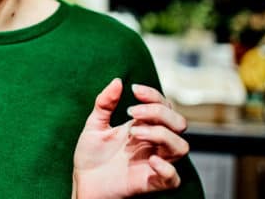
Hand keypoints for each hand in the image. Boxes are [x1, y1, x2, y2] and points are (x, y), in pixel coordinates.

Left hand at [72, 79, 188, 198]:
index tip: (135, 90)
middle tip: (132, 113)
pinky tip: (150, 160)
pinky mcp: (151, 183)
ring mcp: (155, 162)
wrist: (83, 182)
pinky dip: (167, 169)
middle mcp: (154, 143)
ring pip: (181, 147)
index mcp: (144, 126)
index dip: (154, 95)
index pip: (165, 106)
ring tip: (134, 132)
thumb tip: (117, 81)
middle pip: (179, 123)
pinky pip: (173, 178)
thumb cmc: (90, 154)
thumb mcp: (94, 125)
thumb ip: (104, 103)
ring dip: (161, 134)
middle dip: (159, 113)